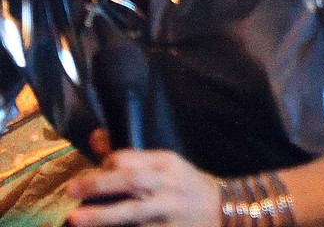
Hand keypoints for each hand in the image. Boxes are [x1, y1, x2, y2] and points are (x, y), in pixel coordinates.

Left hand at [66, 149, 220, 226]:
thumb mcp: (164, 165)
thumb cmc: (185, 185)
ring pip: (133, 212)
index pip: (131, 158)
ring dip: (103, 215)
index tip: (92, 173)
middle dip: (99, 185)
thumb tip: (95, 137)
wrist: (221, 212)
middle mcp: (167, 185)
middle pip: (131, 181)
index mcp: (166, 163)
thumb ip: (130, 156)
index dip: (107, 164)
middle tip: (71, 190)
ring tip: (76, 218)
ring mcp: (168, 212)